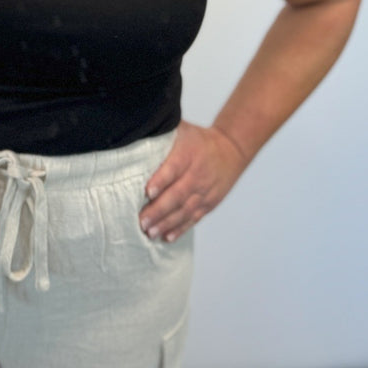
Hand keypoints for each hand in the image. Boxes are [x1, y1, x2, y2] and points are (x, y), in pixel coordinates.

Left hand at [139, 121, 246, 242]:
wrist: (232, 150)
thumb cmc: (199, 139)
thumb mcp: (183, 129)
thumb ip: (162, 133)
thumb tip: (135, 131)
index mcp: (189, 154)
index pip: (174, 168)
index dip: (161, 180)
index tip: (148, 192)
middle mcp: (197, 174)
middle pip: (178, 194)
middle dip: (159, 210)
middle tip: (142, 221)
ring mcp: (205, 191)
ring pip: (185, 210)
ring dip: (167, 223)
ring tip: (150, 232)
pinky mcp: (209, 203)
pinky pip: (194, 218)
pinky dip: (180, 229)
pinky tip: (167, 237)